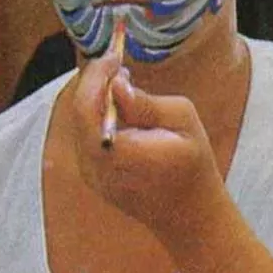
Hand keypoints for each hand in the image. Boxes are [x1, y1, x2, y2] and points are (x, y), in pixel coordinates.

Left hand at [70, 46, 226, 239]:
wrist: (190, 216)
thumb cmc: (193, 165)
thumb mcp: (182, 121)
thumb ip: (144, 102)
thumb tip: (116, 84)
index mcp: (117, 151)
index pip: (87, 105)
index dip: (96, 75)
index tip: (113, 56)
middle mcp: (95, 165)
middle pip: (79, 112)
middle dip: (94, 83)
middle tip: (116, 65)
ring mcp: (90, 174)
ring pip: (80, 124)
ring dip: (96, 100)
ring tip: (121, 85)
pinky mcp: (92, 177)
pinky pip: (86, 137)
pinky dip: (98, 118)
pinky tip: (121, 111)